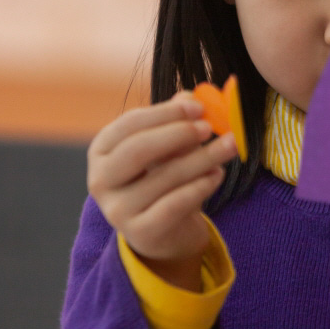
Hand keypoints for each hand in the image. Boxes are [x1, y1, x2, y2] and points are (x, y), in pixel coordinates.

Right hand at [87, 91, 236, 287]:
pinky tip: (217, 174)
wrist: (167, 231)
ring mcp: (117, 210)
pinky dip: (200, 187)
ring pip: (163, 177)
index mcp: (102, 150)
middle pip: (137, 150)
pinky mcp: (141, 233)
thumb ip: (176, 120)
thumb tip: (191, 95)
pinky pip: (174, 205)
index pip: (130, 124)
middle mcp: (101, 180)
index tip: (199, 107)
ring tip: (228, 147)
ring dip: (202, 158)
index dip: (166, 113)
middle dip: (178, 134)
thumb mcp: (168, 146)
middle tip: (209, 127)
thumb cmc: (163, 178)